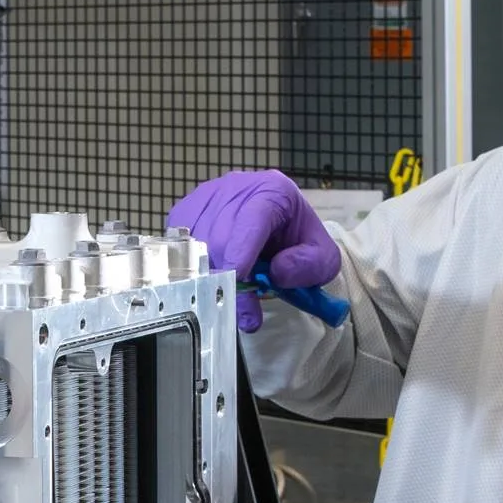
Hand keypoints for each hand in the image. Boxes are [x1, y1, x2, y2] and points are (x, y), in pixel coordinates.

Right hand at [167, 171, 341, 332]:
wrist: (278, 229)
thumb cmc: (297, 243)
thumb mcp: (322, 258)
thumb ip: (310, 266)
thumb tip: (277, 272)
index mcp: (272, 191)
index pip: (251, 219)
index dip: (241, 250)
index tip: (239, 278)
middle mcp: (235, 188)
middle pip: (219, 236)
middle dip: (228, 278)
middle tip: (244, 314)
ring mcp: (206, 198)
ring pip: (196, 244)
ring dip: (211, 277)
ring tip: (232, 294)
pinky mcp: (186, 212)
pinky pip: (180, 246)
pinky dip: (194, 270)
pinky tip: (214, 277)